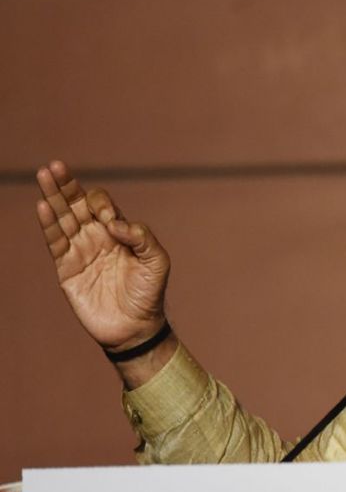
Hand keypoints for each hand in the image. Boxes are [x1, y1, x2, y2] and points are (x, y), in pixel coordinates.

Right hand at [35, 160, 170, 351]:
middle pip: (76, 204)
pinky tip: (43, 206)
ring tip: (44, 175)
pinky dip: (48, 224)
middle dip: (66, 185)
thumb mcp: (157, 261)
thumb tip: (115, 224)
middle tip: (55, 166)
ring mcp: (80, 251)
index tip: (111, 221)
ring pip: (62, 218)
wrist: (136, 326)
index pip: (102, 205)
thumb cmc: (150, 292)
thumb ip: (142, 237)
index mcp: (118, 231)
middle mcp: (96, 237)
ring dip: (53, 197)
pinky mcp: (67, 268)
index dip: (102, 205)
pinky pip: (55, 242)